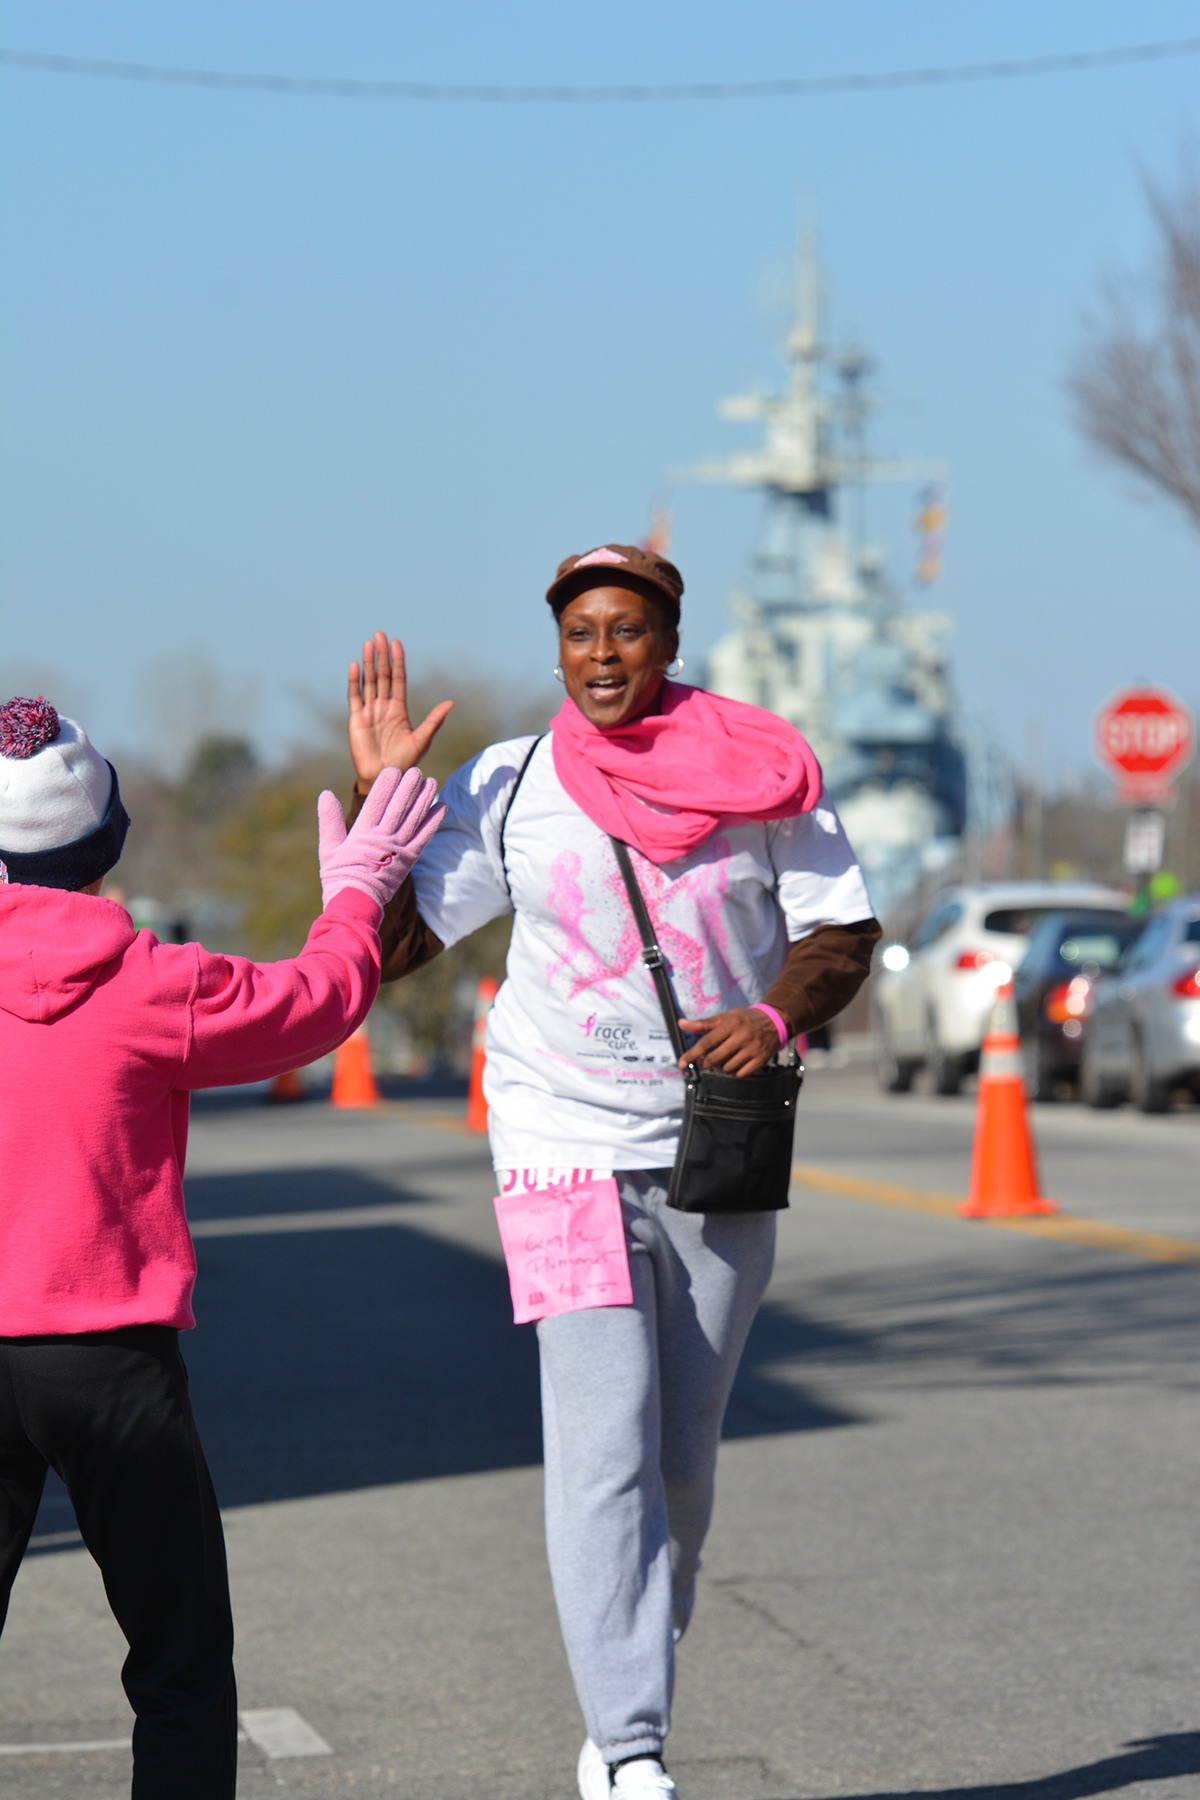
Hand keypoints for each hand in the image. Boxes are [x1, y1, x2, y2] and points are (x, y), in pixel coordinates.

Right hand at [318, 767, 445, 911]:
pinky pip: (425, 837)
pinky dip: (434, 821)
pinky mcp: (410, 860)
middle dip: (409, 786)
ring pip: (414, 818)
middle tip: (417, 771)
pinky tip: (442, 806)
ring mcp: (398, 849)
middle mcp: (383, 838)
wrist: (355, 903)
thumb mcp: (328, 848)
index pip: (376, 802)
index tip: (393, 770)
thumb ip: (329, 821)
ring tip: (431, 781)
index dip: (386, 784)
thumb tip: (325, 794)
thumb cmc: (338, 875)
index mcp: (362, 833)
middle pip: (399, 806)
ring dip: (424, 798)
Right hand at [348, 632, 453, 792]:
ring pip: (369, 682)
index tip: (397, 643)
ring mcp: (369, 712)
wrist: (386, 778)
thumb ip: (434, 720)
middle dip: (381, 655)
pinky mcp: (356, 720)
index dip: (397, 661)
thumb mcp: (422, 740)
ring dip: (368, 663)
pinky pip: (355, 697)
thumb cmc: (405, 762)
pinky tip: (355, 665)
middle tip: (380, 635)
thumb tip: (451, 702)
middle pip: (382, 675)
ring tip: (369, 644)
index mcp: (399, 709)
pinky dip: (354, 681)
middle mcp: (383, 707)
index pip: (398, 679)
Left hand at [676, 1007, 780, 1077]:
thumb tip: (681, 1023)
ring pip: (727, 1068)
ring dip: (719, 1069)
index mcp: (731, 1024)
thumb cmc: (744, 1019)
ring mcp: (753, 1049)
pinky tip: (732, 1066)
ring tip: (720, 1062)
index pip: (707, 1042)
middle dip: (705, 1063)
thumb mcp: (725, 1017)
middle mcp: (742, 1036)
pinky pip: (741, 1075)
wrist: (775, 1022)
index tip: (681, 1063)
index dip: (692, 1054)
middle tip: (703, 1062)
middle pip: (715, 1058)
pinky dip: (733, 1073)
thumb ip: (703, 1023)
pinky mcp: (761, 1060)